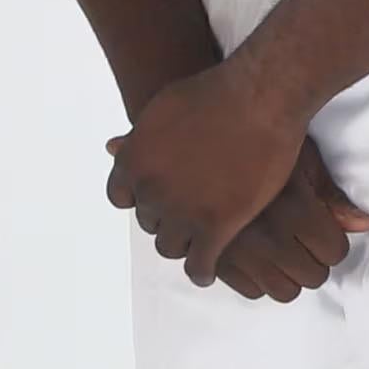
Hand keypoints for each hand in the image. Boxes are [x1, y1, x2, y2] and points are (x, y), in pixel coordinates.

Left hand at [107, 59, 312, 283]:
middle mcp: (149, 190)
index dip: (140, 198)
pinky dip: (200, 272)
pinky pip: (199, 265)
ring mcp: (181, 212)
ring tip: (198, 240)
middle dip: (166, 216)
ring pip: (170, 247)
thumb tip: (113, 148)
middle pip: (148, 221)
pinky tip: (206, 271)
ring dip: (183, 243)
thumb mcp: (157, 111)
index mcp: (132, 161)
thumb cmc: (210, 97)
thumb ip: (137, 139)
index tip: (157, 197)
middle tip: (189, 211)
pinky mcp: (216, 227)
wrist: (255, 102)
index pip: (120, 197)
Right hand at [206, 141, 368, 301]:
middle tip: (299, 240)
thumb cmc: (257, 139)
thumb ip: (330, 196)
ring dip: (287, 275)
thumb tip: (362, 226)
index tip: (319, 228)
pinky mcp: (211, 255)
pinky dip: (256, 279)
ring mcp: (235, 247)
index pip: (334, 251)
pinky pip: (250, 291)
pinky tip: (253, 255)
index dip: (332, 241)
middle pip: (312, 276)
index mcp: (292, 208)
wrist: (203, 128)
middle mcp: (264, 233)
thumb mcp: (301, 159)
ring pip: (283, 291)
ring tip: (277, 250)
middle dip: (312, 261)